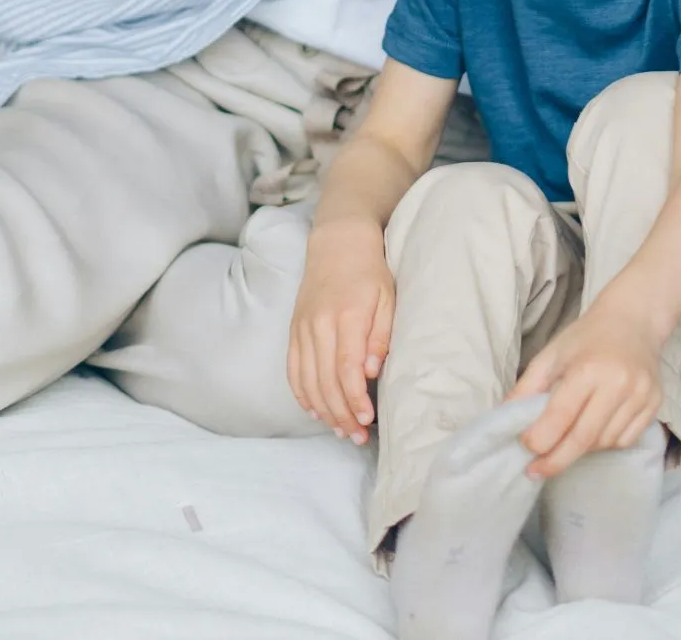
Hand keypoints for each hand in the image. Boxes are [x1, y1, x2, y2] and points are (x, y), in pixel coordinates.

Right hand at [288, 222, 394, 444]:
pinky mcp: (293, 331)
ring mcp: (302, 329)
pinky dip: (302, 394)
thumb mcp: (388, 298)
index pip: (346, 368)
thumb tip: (371, 373)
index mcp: (346, 316)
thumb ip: (380, 335)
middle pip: (325, 381)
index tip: (367, 419)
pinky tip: (316, 411)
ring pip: (307, 380)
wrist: (337, 244)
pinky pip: (293, 370)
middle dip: (341, 414)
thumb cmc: (370, 271)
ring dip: (323, 411)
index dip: (354, 399)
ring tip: (341, 430)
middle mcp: (318, 325)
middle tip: (357, 436)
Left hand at [509, 301, 666, 478]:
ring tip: (569, 437)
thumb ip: (526, 388)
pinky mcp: (655, 404)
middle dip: (555, 460)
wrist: (633, 320)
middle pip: (583, 439)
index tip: (525, 448)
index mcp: (589, 368)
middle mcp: (619, 384)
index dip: (538, 439)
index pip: (560, 417)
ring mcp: (641, 395)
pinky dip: (606, 442)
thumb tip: (504, 421)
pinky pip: (626, 440)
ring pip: (604, 443)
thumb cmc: (587, 338)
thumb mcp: (551, 355)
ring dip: (581, 449)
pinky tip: (595, 430)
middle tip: (536, 471)